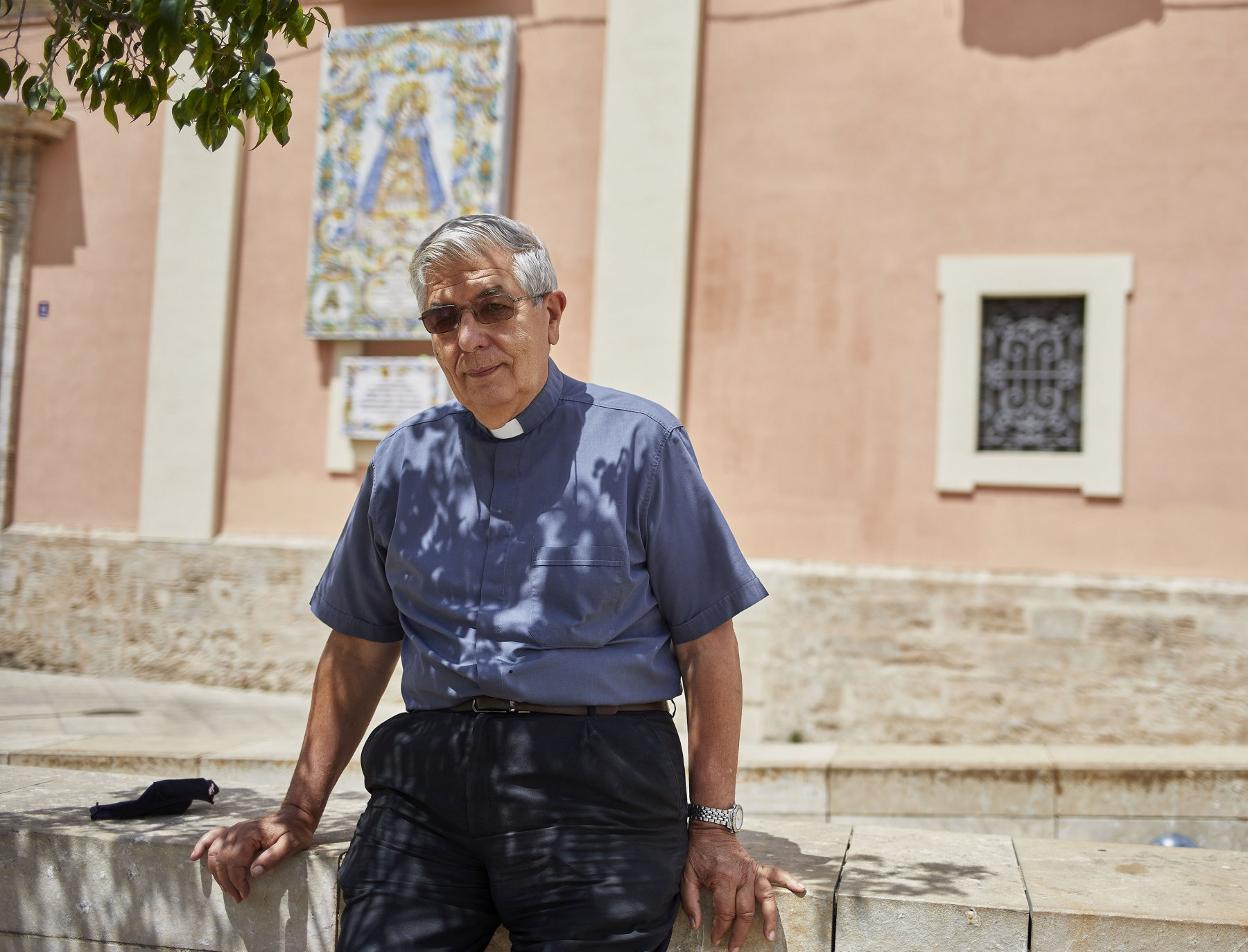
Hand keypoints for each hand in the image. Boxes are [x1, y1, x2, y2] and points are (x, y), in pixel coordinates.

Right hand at [189, 804, 316, 902]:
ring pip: (214, 854)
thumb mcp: (291, 844)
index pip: (235, 863)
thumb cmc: (295, 831)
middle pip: (222, 861)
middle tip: (239, 897)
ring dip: (217, 874)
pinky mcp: (232, 831)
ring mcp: (233, 830)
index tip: (245, 894)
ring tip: (229, 890)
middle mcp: (237, 831)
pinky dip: (201, 846)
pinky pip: (212, 837)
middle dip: (227, 882)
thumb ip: (273, 857)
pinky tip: (193, 857)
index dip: (238, 882)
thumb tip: (253, 873)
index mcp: (250, 835)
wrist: (294, 817)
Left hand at [681, 826, 805, 949]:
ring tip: (770, 937)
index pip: (725, 912)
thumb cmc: (698, 854)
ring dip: (769, 919)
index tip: (716, 938)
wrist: (711, 830)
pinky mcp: (758, 867)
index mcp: (724, 879)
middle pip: (745, 912)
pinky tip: (800, 890)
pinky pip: (777, 874)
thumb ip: (691, 900)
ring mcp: (753, 872)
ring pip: (766, 899)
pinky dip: (790, 881)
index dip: (720, 928)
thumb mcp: (687, 875)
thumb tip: (696, 924)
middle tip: (734, 948)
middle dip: (739, 933)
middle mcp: (742, 877)